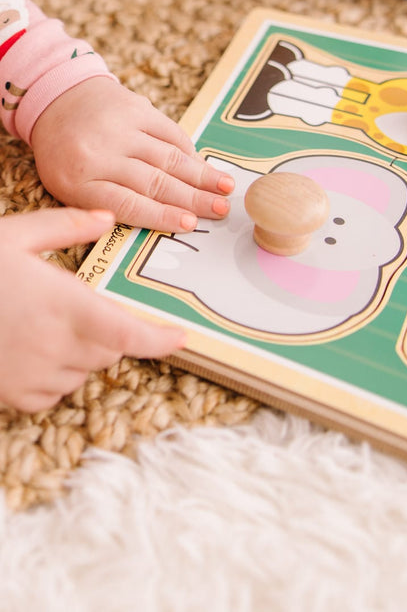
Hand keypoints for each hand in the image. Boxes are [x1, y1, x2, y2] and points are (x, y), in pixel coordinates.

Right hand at [0, 208, 187, 412]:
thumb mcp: (14, 236)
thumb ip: (65, 226)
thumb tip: (105, 217)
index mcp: (65, 306)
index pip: (130, 334)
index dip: (160, 340)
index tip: (182, 336)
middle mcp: (59, 347)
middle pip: (111, 349)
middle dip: (109, 330)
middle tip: (77, 307)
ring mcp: (37, 376)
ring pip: (86, 369)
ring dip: (82, 351)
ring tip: (45, 323)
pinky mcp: (17, 396)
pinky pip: (56, 390)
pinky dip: (56, 372)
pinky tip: (29, 347)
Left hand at [30, 77, 234, 232]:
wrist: (57, 97)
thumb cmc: (69, 154)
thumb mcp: (74, 187)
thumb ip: (113, 204)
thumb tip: (168, 216)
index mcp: (76, 180)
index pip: (127, 203)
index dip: (162, 215)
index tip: (190, 223)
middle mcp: (97, 152)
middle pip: (153, 181)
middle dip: (193, 198)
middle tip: (221, 210)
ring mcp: (118, 127)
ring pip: (168, 157)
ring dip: (201, 176)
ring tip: (226, 189)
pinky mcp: (136, 107)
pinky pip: (171, 133)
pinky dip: (191, 152)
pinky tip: (206, 167)